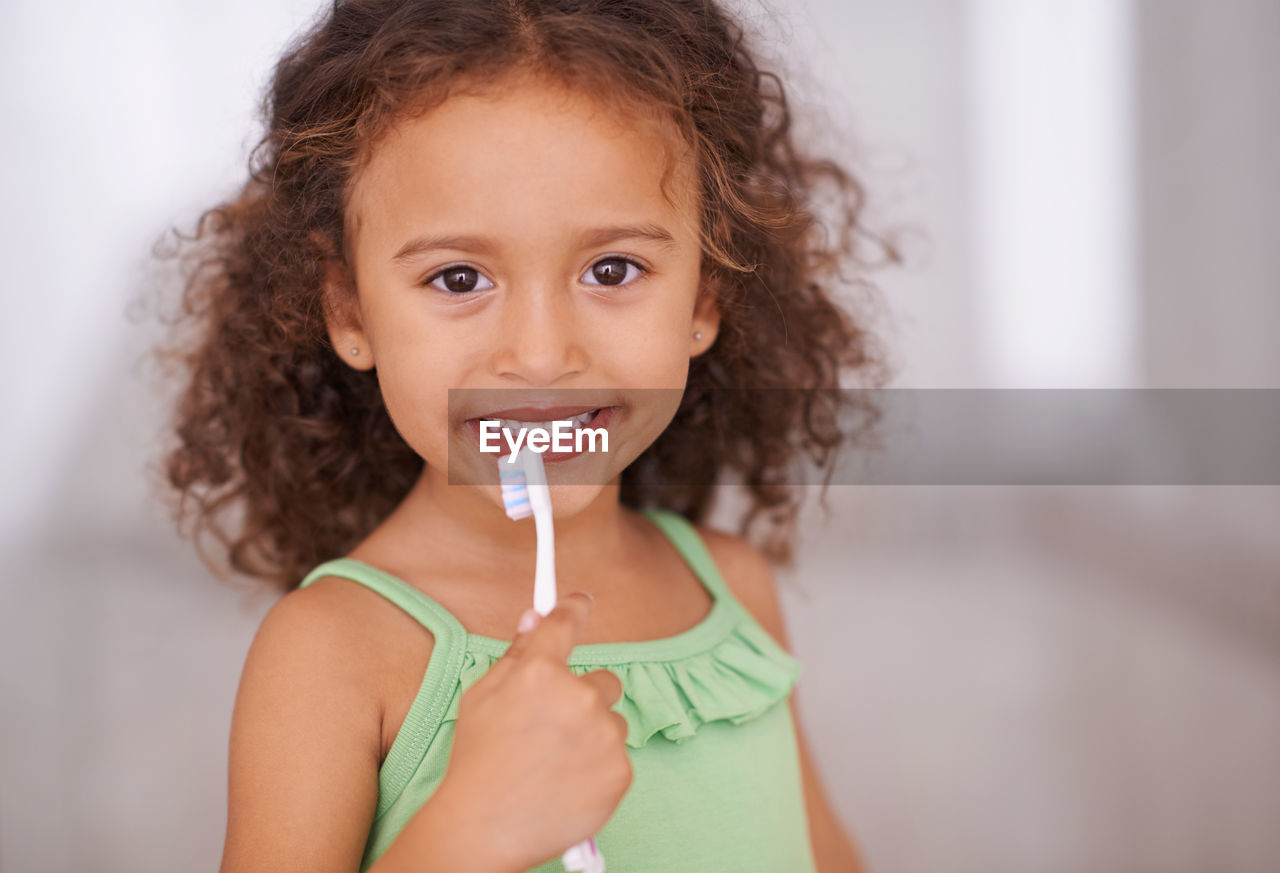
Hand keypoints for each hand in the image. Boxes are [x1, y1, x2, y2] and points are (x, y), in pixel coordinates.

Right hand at [433, 592, 630, 871]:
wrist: (484, 828)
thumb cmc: (477, 761)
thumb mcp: (482, 697)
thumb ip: (514, 653)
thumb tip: (534, 616)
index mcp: (539, 670)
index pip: (566, 621)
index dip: (575, 607)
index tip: (582, 602)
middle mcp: (579, 695)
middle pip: (603, 681)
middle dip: (584, 698)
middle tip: (553, 729)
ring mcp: (604, 734)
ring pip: (612, 722)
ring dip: (593, 736)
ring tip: (555, 764)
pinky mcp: (620, 771)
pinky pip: (617, 758)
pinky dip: (598, 769)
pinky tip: (567, 784)